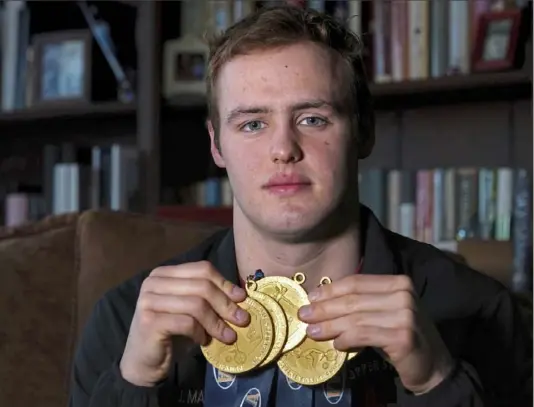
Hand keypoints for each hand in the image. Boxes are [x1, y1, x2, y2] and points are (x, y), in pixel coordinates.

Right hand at [120, 261, 249, 386]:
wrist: (143, 363)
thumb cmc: (171, 333)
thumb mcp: (191, 310)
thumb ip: (208, 297)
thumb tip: (240, 295)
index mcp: (164, 273)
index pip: (202, 269)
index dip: (224, 283)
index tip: (242, 299)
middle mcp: (154, 282)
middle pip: (202, 286)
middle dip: (225, 304)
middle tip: (242, 320)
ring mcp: (148, 300)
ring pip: (196, 304)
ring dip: (216, 322)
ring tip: (228, 336)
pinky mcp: (149, 321)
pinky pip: (187, 323)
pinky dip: (200, 333)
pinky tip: (203, 341)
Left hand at [298, 274, 453, 394]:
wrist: (432, 365)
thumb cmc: (400, 336)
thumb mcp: (381, 314)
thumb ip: (359, 304)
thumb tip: (319, 301)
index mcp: (398, 282)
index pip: (356, 282)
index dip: (330, 290)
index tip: (310, 298)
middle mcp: (404, 294)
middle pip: (353, 299)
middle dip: (325, 308)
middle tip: (304, 316)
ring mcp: (405, 314)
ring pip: (355, 318)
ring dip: (330, 326)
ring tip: (312, 332)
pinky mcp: (403, 336)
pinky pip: (364, 335)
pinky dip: (346, 339)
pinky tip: (336, 344)